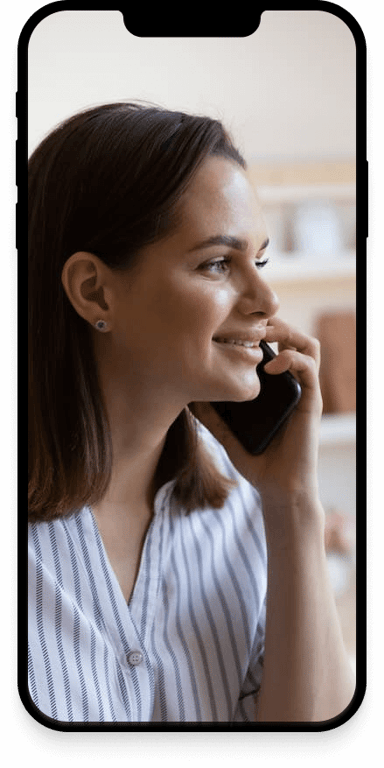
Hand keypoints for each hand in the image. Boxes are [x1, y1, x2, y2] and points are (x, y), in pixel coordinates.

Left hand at [193, 317, 322, 506]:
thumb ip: (211, 415)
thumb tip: (186, 396)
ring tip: (263, 334)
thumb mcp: (225, 434)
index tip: (231, 325)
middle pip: (292, 336)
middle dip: (272, 322)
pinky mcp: (312, 401)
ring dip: (288, 332)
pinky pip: (309, 369)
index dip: (257, 328)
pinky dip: (291, 358)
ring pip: (308, 345)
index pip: (274, 344)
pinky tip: (270, 365)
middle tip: (247, 321)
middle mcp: (291, 384)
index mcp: (275, 386)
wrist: (278, 489)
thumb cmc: (256, 462)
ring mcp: (303, 391)